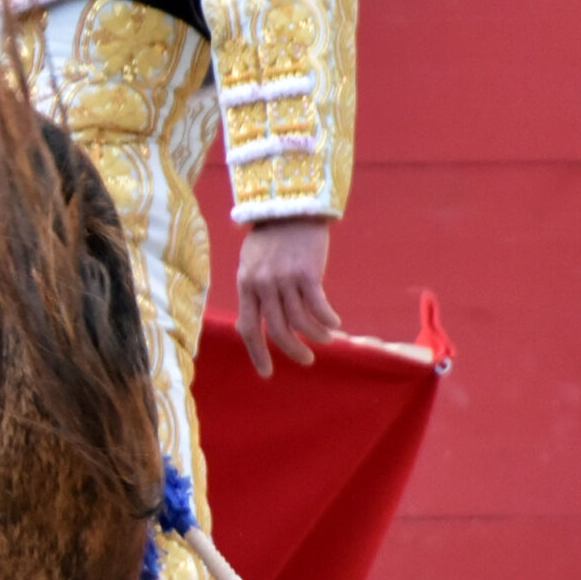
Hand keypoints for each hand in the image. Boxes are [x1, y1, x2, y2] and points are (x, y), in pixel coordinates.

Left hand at [236, 218, 340, 377]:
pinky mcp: (307, 273)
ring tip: (327, 339)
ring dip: (315, 336)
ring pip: (300, 322)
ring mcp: (284, 279)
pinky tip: (334, 324)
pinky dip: (327, 320)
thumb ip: (255, 290)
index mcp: (246, 285)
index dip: (257, 354)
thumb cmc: (272, 236)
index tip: (267, 373)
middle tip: (307, 361)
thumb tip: (258, 321)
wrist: (292, 206)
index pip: (248, 328)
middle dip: (293, 351)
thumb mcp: (252, 262)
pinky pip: (318, 307)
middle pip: (277, 331)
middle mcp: (263, 285)